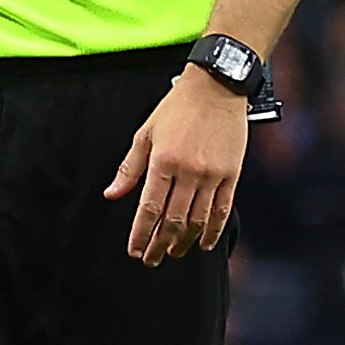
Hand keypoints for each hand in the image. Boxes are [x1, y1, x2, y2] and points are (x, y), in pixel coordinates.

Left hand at [105, 67, 252, 263]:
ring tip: (174, 252)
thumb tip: (112, 194)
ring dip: (185, 241)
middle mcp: (189, 171)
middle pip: (173, 220)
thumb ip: (129, 167)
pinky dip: (214, 230)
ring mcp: (213, 174)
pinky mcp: (232, 174)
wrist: (217, 86)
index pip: (149, 208)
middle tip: (152, 258)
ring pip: (198, 219)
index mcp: (163, 161)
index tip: (135, 250)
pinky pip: (222, 209)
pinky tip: (206, 243)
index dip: (141, 234)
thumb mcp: (146, 133)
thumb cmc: (178, 107)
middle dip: (160, 244)